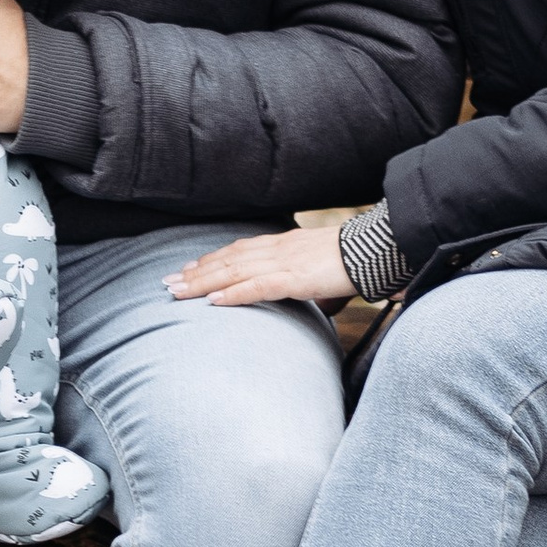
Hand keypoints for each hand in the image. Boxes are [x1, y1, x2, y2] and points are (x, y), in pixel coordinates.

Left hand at [170, 220, 354, 308]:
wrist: (377, 249)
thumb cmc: (354, 260)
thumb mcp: (322, 268)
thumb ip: (308, 279)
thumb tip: (311, 301)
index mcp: (283, 245)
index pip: (238, 251)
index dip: (210, 261)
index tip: (188, 269)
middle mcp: (277, 250)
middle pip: (227, 260)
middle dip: (196, 272)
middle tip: (169, 283)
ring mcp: (285, 262)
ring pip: (234, 271)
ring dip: (203, 282)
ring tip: (179, 292)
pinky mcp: (296, 278)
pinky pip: (258, 286)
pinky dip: (234, 293)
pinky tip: (214, 301)